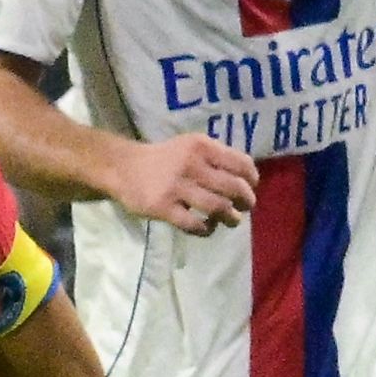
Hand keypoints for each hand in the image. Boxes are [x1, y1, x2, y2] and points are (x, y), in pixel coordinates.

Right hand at [109, 131, 260, 235]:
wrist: (123, 168)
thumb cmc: (164, 159)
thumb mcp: (190, 147)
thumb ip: (216, 157)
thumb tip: (245, 179)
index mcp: (201, 146)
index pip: (240, 163)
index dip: (252, 178)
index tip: (250, 186)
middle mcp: (191, 164)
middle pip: (233, 188)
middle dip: (246, 200)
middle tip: (245, 206)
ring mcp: (176, 187)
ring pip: (218, 207)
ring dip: (232, 218)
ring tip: (232, 220)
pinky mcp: (163, 207)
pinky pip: (194, 224)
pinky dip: (206, 229)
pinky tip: (206, 227)